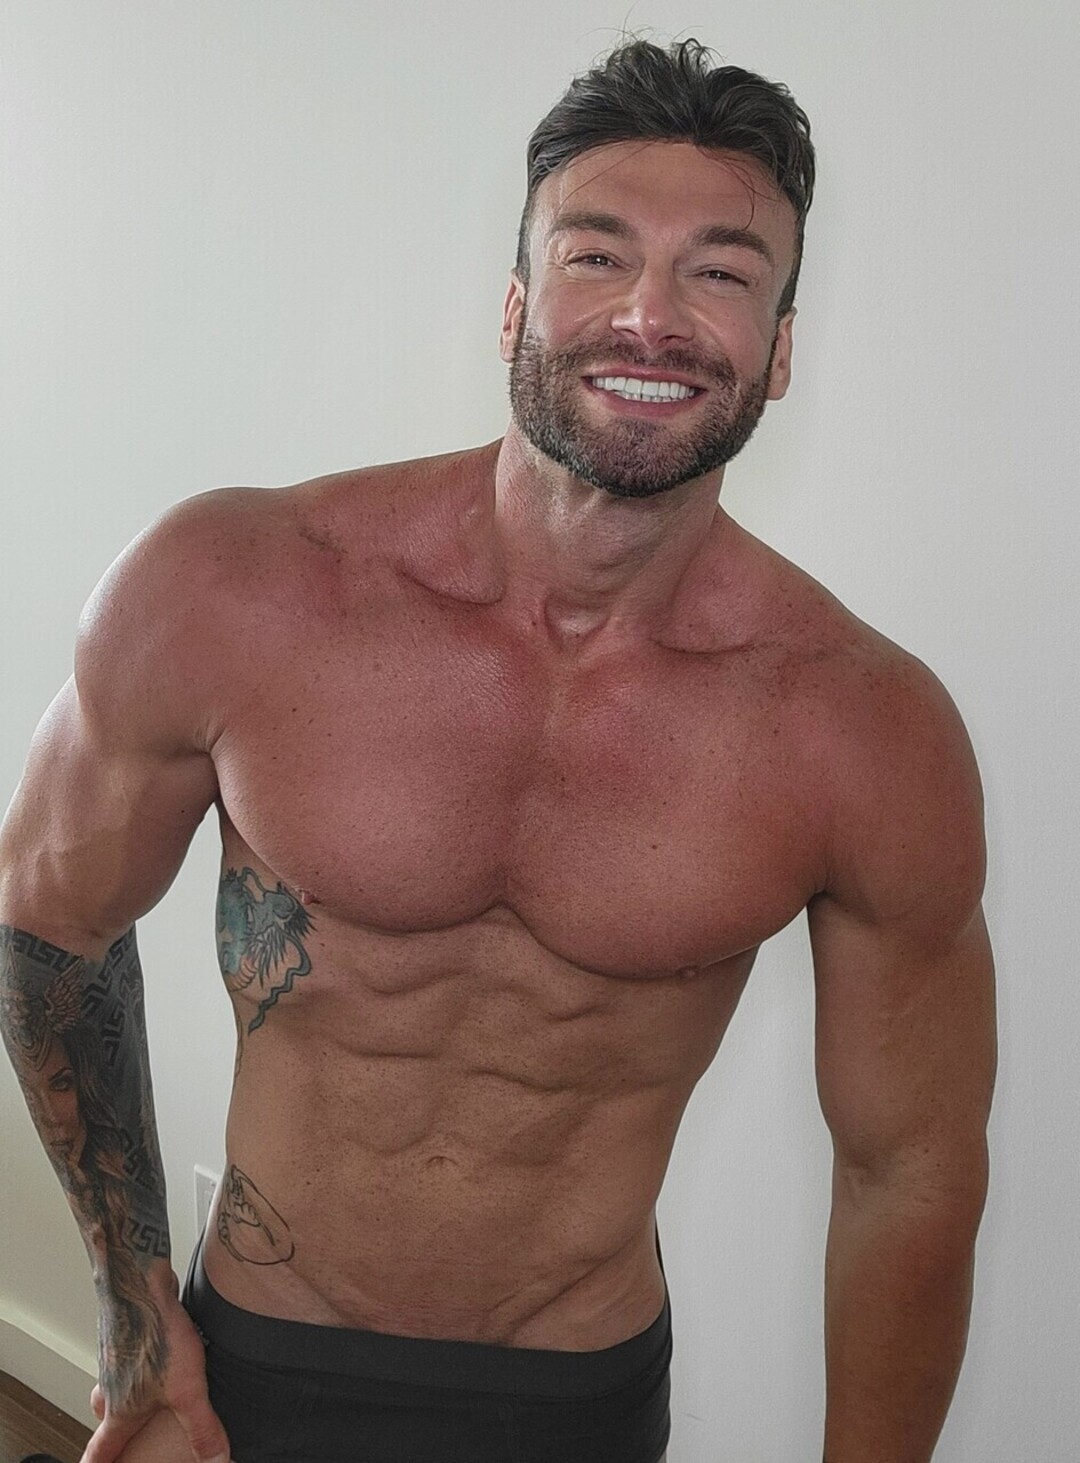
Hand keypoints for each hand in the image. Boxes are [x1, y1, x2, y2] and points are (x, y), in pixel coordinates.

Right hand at [80, 1285, 230, 1462]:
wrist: (141, 1283)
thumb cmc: (156, 1335)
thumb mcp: (187, 1390)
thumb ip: (202, 1428)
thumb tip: (217, 1460)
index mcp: (120, 1410)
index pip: (101, 1451)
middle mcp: (111, 1384)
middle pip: (103, 1415)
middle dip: (111, 1428)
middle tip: (120, 1432)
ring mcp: (116, 1354)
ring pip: (113, 1381)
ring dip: (124, 1388)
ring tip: (148, 1387)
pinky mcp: (127, 1330)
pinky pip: (128, 1353)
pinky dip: (138, 1357)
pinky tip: (160, 1348)